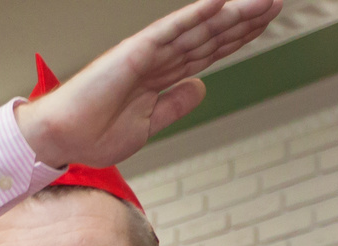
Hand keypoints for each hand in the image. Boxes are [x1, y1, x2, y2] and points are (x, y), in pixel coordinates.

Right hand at [20, 0, 280, 166]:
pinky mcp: (135, 52)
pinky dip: (196, 15)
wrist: (61, 140)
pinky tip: (220, 2)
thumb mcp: (148, 124)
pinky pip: (172, 29)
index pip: (208, 51)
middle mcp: (158, 58)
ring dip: (233, 13)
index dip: (239, 36)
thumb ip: (175, 103)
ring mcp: (148, 52)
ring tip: (263, 0)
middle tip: (276, 2)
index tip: (265, 23)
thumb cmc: (92, 135)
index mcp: (161, 75)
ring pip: (200, 29)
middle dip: (246, 20)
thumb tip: (201, 86)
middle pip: (211, 35)